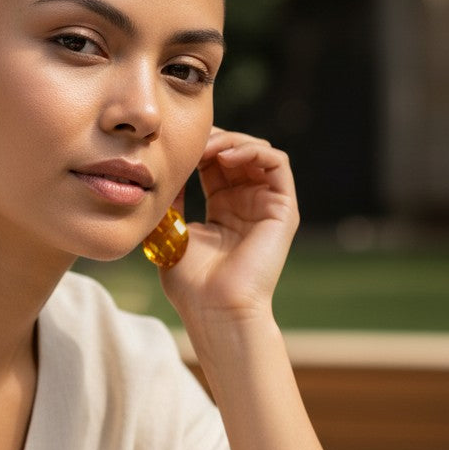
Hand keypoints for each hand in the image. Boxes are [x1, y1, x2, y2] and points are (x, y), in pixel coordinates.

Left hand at [160, 128, 299, 327]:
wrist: (214, 310)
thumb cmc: (191, 285)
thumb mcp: (171, 232)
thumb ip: (171, 200)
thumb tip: (164, 169)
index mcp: (222, 210)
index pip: (214, 163)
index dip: (197, 149)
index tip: (175, 148)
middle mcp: (247, 204)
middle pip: (236, 152)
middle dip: (213, 140)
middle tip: (192, 143)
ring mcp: (266, 206)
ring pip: (257, 151)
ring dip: (232, 141)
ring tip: (208, 149)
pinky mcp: (284, 209)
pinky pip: (277, 162)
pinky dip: (253, 150)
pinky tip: (226, 156)